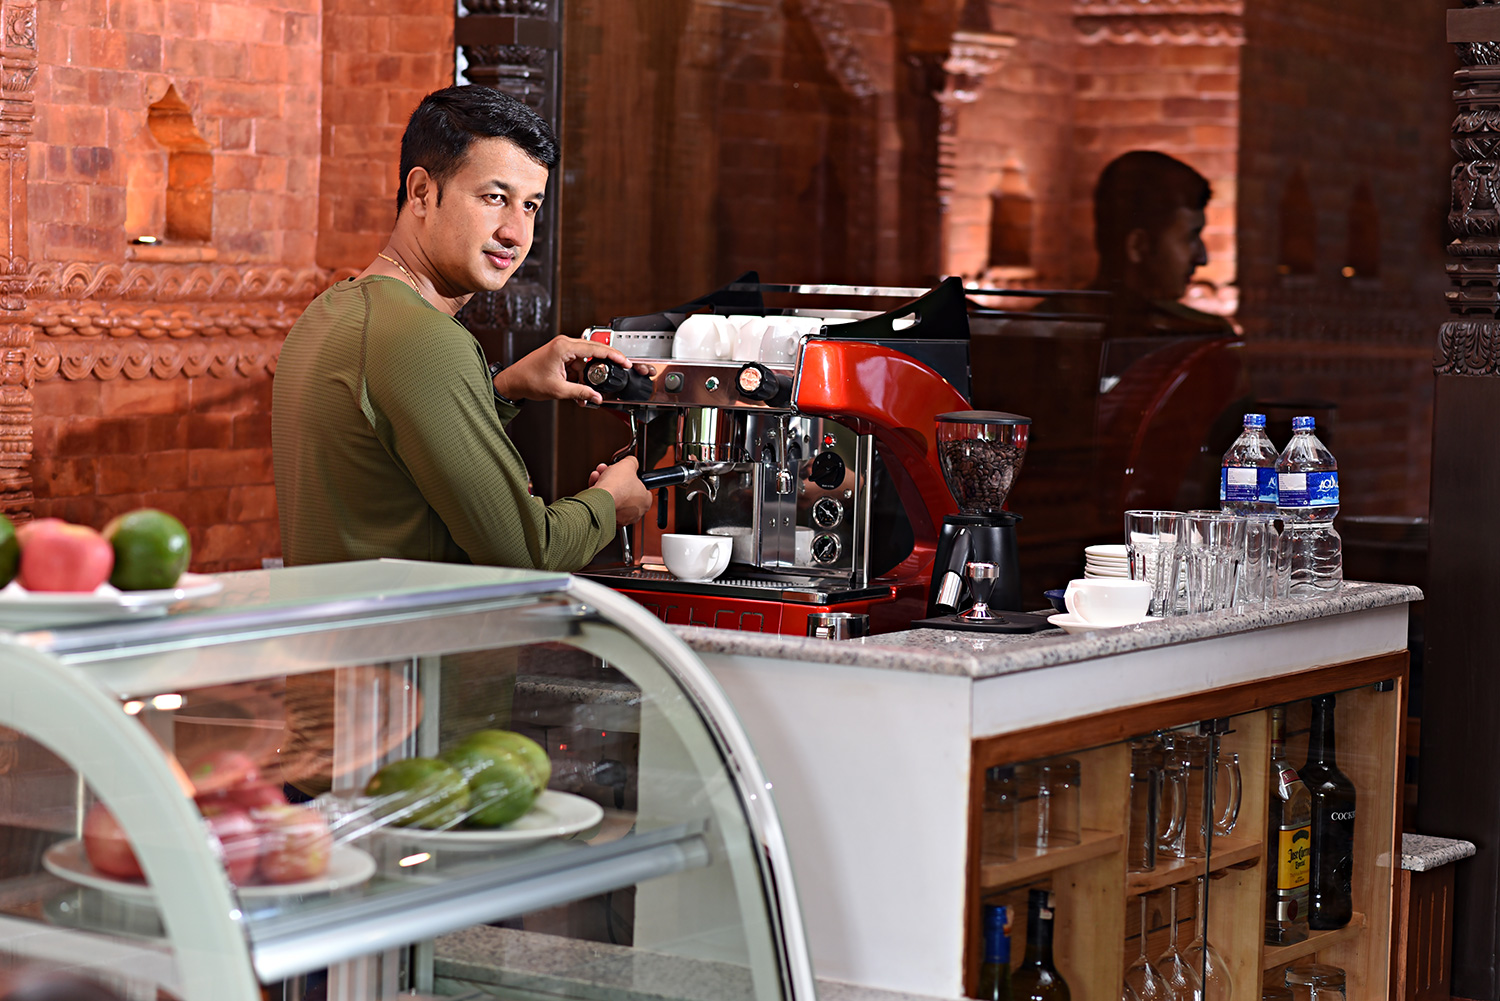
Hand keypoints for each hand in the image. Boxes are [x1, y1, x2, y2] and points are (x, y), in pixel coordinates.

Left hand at [492, 335, 654, 405]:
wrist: (514, 381)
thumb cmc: (528, 380)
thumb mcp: (559, 390)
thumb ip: (581, 392)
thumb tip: (596, 396)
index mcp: (563, 347)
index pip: (595, 348)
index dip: (613, 355)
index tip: (624, 361)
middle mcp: (564, 343)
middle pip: (593, 351)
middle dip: (603, 366)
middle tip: (614, 374)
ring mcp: (562, 348)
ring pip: (586, 359)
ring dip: (588, 374)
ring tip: (584, 388)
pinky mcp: (560, 354)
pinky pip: (577, 363)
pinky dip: (580, 374)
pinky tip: (578, 385)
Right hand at [590, 457, 652, 526]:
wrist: (601, 498)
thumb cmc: (617, 487)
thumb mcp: (628, 465)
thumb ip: (632, 462)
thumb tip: (631, 461)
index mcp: (645, 501)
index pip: (643, 489)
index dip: (634, 479)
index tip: (627, 475)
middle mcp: (635, 512)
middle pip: (626, 492)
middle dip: (617, 480)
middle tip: (612, 473)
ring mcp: (621, 518)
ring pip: (614, 498)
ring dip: (606, 485)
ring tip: (600, 475)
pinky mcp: (608, 519)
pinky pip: (604, 504)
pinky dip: (599, 494)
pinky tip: (595, 483)